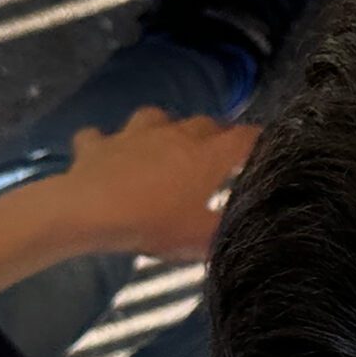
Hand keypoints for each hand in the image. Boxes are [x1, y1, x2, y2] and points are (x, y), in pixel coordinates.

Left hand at [47, 109, 258, 258]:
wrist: (90, 211)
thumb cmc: (153, 223)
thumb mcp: (200, 239)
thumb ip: (227, 232)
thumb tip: (248, 227)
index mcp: (208, 155)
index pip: (246, 138)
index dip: (260, 142)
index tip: (265, 150)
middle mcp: (176, 134)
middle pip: (206, 123)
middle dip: (216, 136)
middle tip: (217, 158)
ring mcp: (135, 134)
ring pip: (157, 117)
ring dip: (164, 129)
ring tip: (164, 146)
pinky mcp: (99, 144)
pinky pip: (100, 137)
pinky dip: (103, 144)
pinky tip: (103, 153)